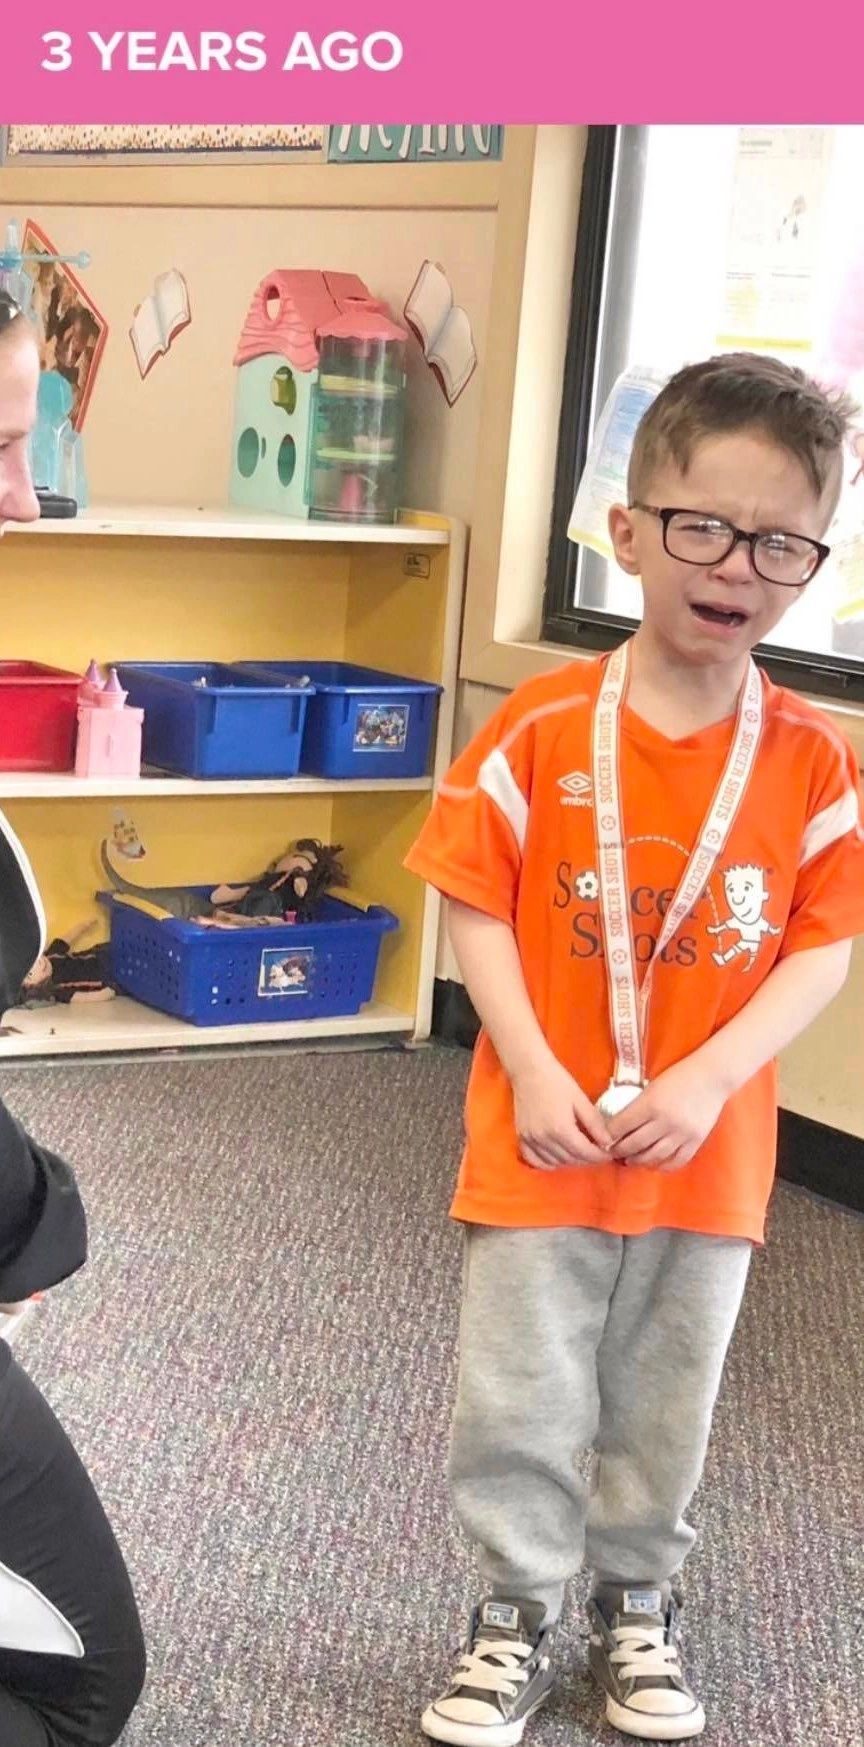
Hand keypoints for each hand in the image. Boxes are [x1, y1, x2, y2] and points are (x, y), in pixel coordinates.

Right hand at [513, 1055, 613, 1169]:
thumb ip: (595, 1123)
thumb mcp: (580, 1099)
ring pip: (555, 1162)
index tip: (609, 1153)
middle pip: (571, 1160)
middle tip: (598, 1151)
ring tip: (580, 1150)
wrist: (529, 1070)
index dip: (600, 1156)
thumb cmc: (557, 1080)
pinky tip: (558, 1155)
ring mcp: (530, 1140)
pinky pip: (535, 1160)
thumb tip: (609, 1143)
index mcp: (561, 1129)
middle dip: (587, 1158)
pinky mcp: (521, 1137)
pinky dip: (548, 1162)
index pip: (584, 1153)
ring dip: (570, 1160)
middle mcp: (544, 1138)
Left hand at [604, 1056, 727, 1170]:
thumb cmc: (679, 1076)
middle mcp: (665, 1121)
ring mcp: (681, 1133)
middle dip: (619, 1150)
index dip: (608, 1135)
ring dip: (638, 1160)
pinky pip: (676, 1161)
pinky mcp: (696, 1141)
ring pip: (653, 1156)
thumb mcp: (653, 1086)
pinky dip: (663, 1165)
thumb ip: (638, 1105)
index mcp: (651, 1104)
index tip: (602, 1138)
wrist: (712, 1076)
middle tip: (612, 1152)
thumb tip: (620, 1125)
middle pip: (634, 1144)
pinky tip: (654, 1163)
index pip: (621, 1126)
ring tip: (630, 1160)